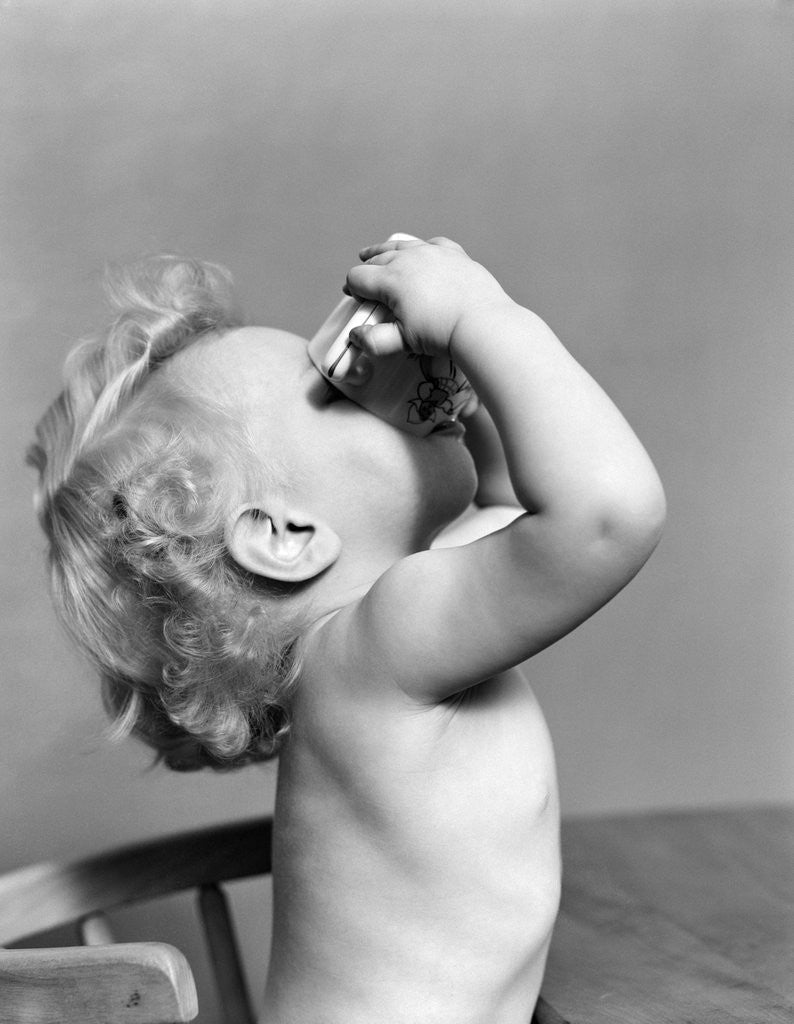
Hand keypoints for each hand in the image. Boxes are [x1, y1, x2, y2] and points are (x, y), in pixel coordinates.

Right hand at [344, 236, 510, 359]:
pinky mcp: (454, 254)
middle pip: (377, 258)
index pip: (359, 277)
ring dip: (385, 251)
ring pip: (401, 245)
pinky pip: (432, 244)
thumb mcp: (403, 341)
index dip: (353, 289)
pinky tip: (420, 252)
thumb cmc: (443, 333)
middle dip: (367, 271)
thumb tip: (357, 336)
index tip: (357, 298)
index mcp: (391, 279)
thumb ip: (375, 340)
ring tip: (374, 253)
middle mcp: (409, 259)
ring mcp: (433, 253)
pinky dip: (422, 248)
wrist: (481, 324)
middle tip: (365, 285)